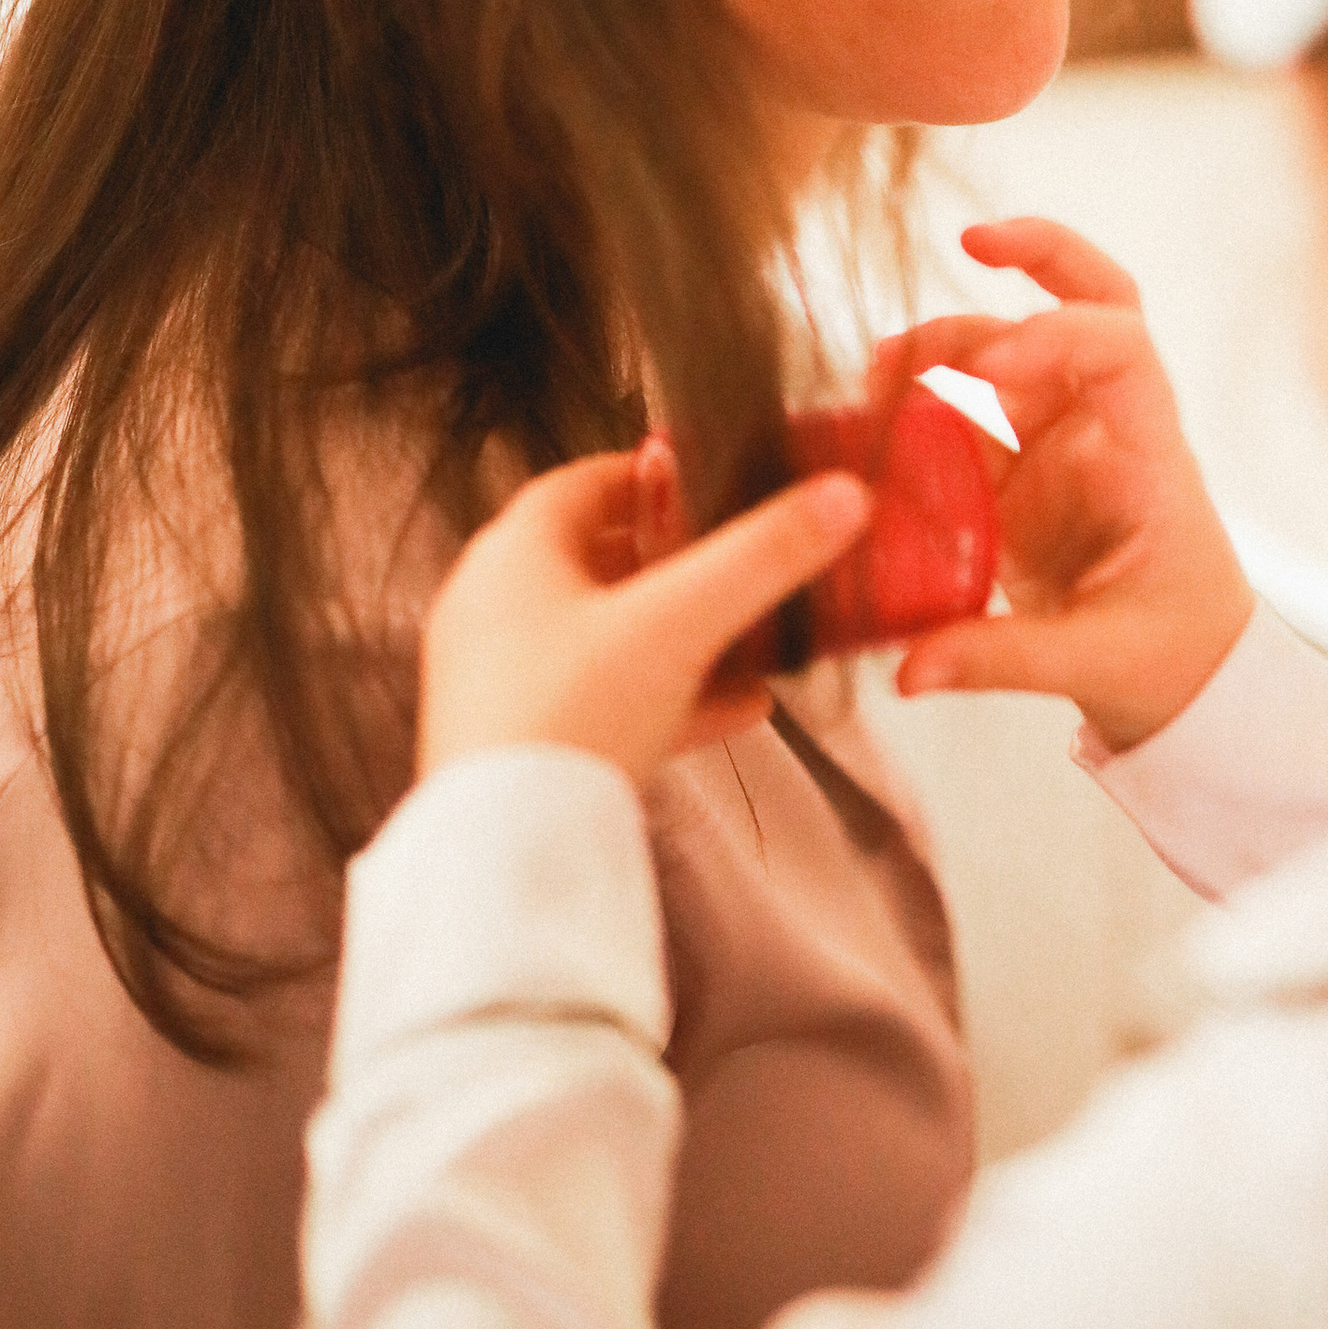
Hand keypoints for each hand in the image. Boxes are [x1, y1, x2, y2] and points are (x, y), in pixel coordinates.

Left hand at [417, 439, 870, 787]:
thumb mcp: (681, 622)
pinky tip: (732, 711)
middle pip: (596, 564)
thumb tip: (832, 500)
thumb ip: (761, 557)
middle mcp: (495, 612)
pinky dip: (666, 698)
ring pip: (605, 640)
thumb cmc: (562, 721)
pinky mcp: (523, 744)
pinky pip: (604, 704)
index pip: (580, 485)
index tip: (694, 479)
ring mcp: (504, 682)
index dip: (644, 477)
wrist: (509, 851)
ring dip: (679, 637)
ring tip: (748, 643)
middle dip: (674, 564)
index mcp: (514, 557)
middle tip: (730, 560)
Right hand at [866, 218, 1252, 753]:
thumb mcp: (1099, 664)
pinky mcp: (1017, 474)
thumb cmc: (1175, 655)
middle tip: (972, 241)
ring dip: (950, 343)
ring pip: (1010, 354)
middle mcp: (1106, 429)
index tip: (993, 362)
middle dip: (1039, 256)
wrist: (1188, 680)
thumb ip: (1000, 658)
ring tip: (881, 370)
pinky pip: (966, 416)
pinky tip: (874, 410)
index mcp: (1149, 455)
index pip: (1125, 350)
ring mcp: (1061, 444)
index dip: (1059, 333)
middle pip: (1088, 305)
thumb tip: (910, 665)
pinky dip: (922, 404)